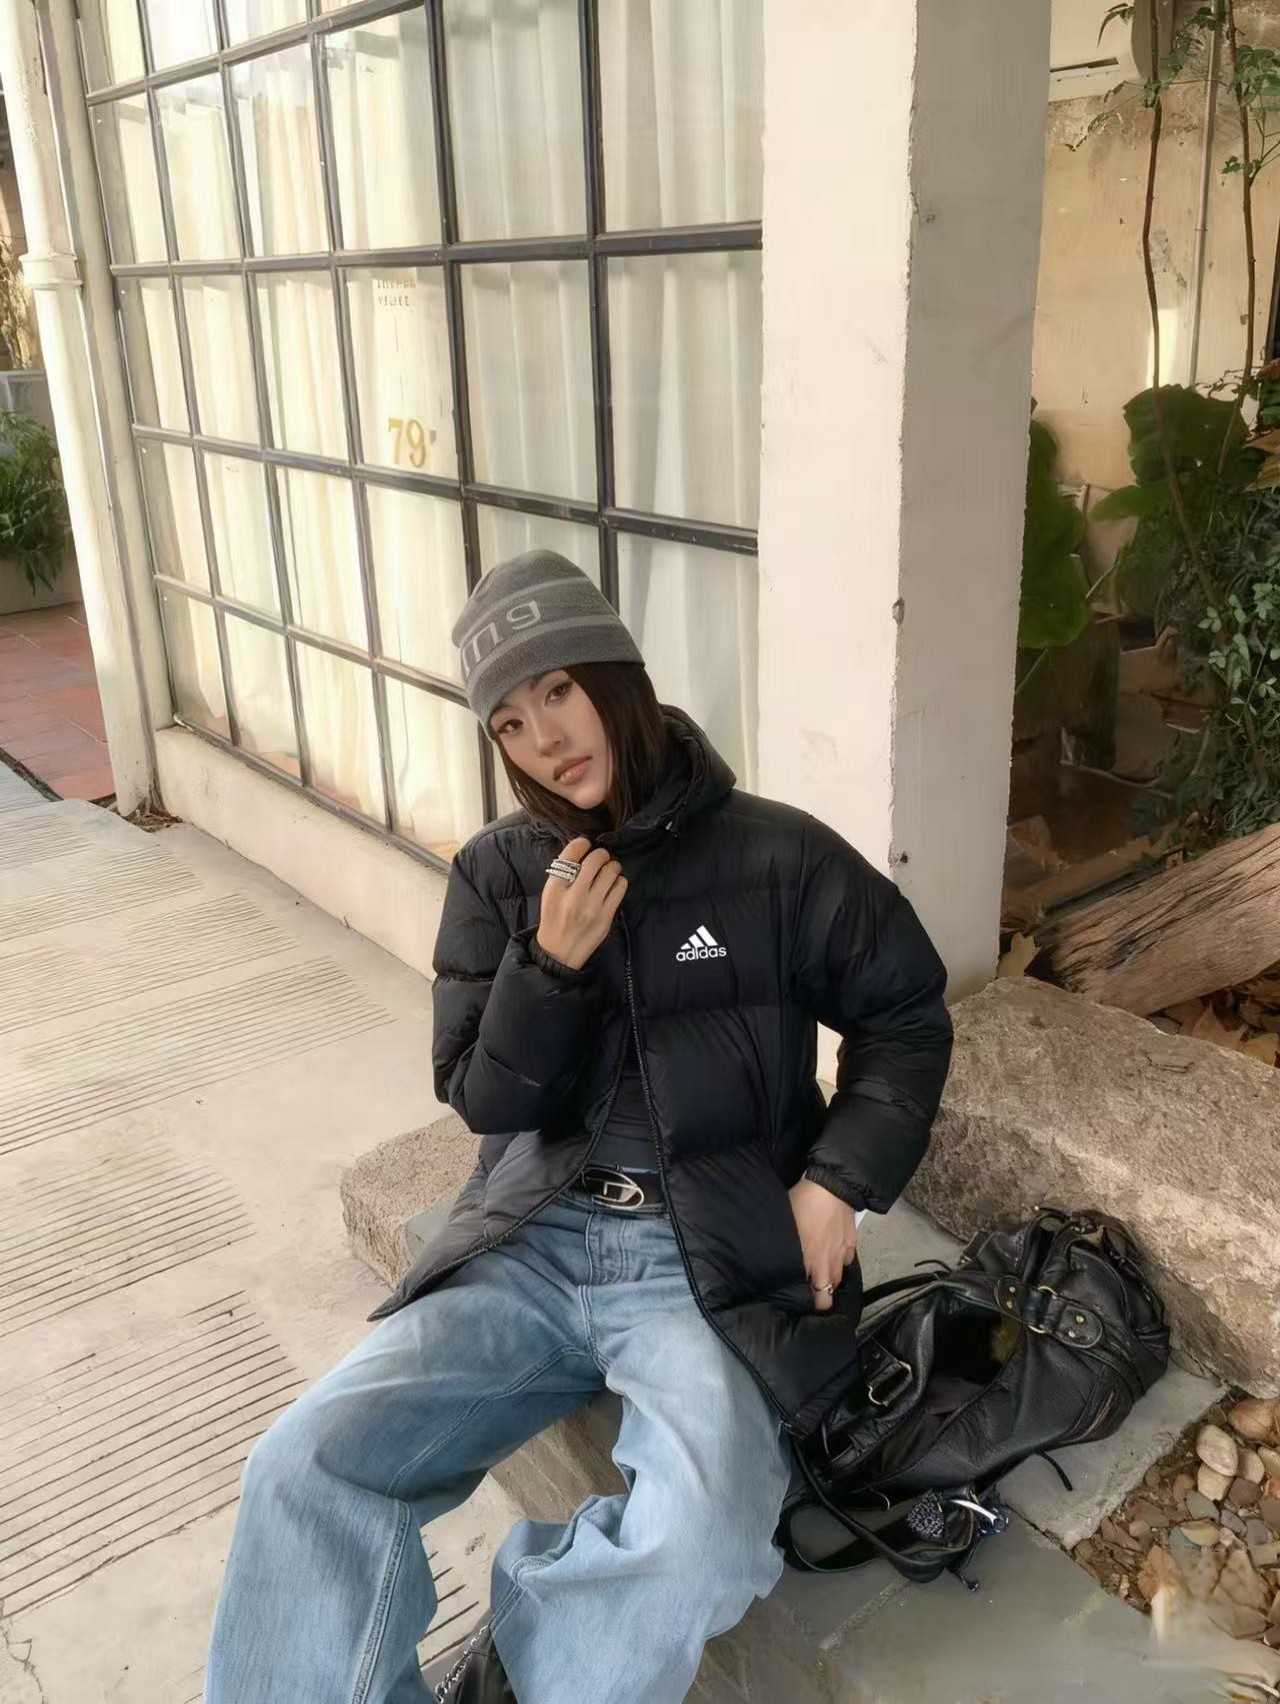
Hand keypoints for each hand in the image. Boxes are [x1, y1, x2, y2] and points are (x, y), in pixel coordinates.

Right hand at [537, 836, 627, 970]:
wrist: (559, 952)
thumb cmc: (554, 919)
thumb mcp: (550, 894)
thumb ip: (563, 873)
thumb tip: (583, 850)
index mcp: (555, 888)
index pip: (571, 854)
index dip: (581, 844)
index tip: (585, 844)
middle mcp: (574, 896)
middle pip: (595, 860)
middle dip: (601, 854)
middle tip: (601, 857)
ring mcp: (592, 907)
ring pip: (611, 871)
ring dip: (612, 866)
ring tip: (609, 869)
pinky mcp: (606, 917)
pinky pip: (620, 887)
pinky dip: (619, 881)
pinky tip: (613, 884)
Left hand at [788, 1177, 856, 1311]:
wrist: (832, 1187)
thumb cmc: (803, 1203)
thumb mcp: (786, 1224)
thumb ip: (784, 1246)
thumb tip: (775, 1258)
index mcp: (809, 1261)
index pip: (812, 1296)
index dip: (805, 1303)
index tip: (796, 1302)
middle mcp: (827, 1263)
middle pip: (827, 1296)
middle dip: (819, 1300)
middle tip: (809, 1294)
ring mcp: (841, 1254)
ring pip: (837, 1279)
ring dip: (829, 1280)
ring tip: (819, 1275)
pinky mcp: (851, 1243)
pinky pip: (846, 1261)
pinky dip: (840, 1261)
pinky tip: (832, 1254)